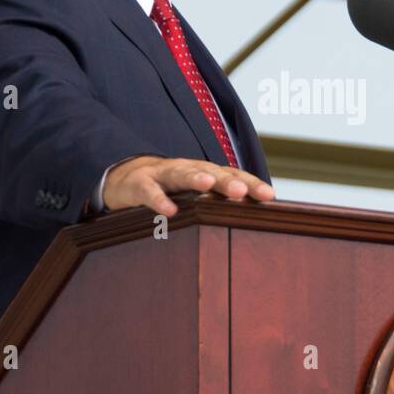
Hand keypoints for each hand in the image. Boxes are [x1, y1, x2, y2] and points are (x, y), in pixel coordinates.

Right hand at [102, 156, 275, 216]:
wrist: (125, 177)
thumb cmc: (169, 189)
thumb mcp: (195, 193)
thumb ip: (217, 202)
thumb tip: (253, 224)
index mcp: (204, 172)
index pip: (231, 174)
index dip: (250, 183)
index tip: (269, 196)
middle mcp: (187, 169)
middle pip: (210, 171)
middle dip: (227, 181)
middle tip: (242, 192)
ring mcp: (162, 174)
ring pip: (181, 174)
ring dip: (195, 178)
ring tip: (208, 185)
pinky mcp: (139, 184)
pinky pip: (150, 191)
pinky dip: (159, 200)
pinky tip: (170, 211)